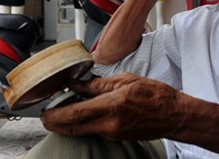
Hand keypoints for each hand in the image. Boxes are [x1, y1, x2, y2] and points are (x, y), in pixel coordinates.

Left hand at [40, 72, 183, 140]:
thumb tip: (78, 85)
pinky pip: (93, 130)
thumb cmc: (155, 95)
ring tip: (62, 110)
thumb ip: (99, 84)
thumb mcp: (126, 80)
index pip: (75, 114)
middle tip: (46, 115)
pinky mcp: (116, 137)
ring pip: (82, 130)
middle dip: (55, 123)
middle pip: (73, 128)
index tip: (44, 112)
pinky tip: (82, 113)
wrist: (173, 115)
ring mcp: (112, 133)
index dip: (55, 115)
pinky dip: (83, 123)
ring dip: (68, 122)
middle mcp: (110, 124)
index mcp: (112, 106)